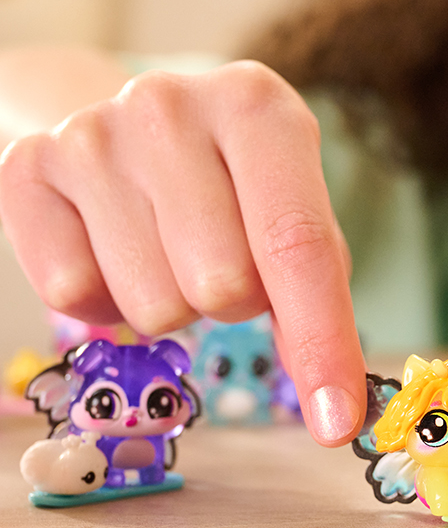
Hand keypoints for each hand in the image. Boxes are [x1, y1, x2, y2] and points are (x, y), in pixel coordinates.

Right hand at [0, 60, 365, 445]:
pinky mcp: (25, 169)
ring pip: (152, 305)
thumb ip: (317, 292)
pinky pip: (73, 297)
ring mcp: (90, 133)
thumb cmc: (232, 181)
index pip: (298, 244)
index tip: (336, 423)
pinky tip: (117, 245)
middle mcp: (170, 104)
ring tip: (169, 246)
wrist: (129, 127)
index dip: (323, 343)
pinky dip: (107, 300)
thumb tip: (335, 406)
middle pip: (223, 286)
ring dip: (174, 302)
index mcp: (256, 105)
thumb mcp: (291, 207)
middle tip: (223, 256)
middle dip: (236, 302)